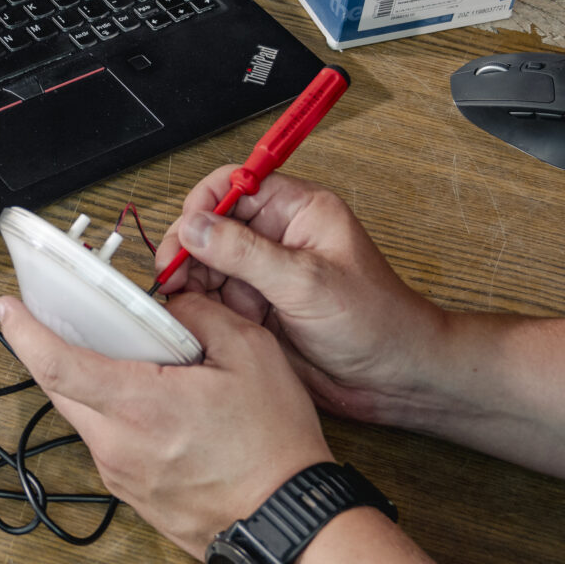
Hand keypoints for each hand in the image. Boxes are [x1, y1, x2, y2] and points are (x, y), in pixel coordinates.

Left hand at [0, 290, 330, 553]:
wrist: (287, 524)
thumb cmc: (274, 449)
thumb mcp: (252, 356)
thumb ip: (201, 317)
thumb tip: (172, 307)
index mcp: (138, 406)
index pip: (56, 364)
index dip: (23, 332)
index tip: (7, 310)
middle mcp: (117, 446)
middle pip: (62, 391)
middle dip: (54, 353)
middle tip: (63, 324)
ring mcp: (121, 476)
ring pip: (87, 418)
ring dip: (96, 387)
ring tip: (136, 365)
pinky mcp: (134, 496)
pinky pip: (110, 445)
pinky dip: (120, 419)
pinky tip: (156, 407)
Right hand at [152, 171, 446, 426]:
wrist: (393, 378)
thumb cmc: (376, 321)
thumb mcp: (306, 282)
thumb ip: (245, 252)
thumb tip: (195, 225)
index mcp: (300, 211)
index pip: (237, 185)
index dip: (205, 202)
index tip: (187, 230)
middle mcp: (279, 239)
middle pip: (213, 226)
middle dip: (188, 247)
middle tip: (170, 273)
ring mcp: (265, 276)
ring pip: (207, 265)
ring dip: (188, 280)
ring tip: (178, 299)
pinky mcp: (257, 310)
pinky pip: (214, 300)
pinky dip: (198, 307)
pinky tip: (191, 318)